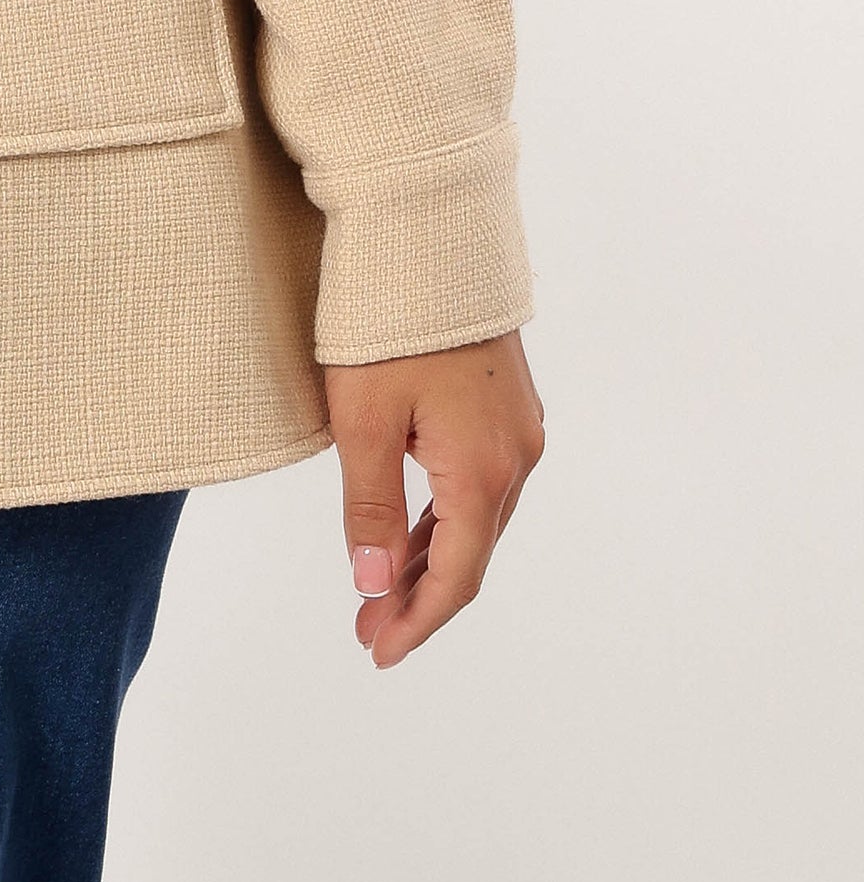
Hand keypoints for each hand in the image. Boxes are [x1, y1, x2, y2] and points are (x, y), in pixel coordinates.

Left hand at [324, 330, 543, 668]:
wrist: (428, 229)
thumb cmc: (388, 321)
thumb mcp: (363, 419)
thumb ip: (372, 509)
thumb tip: (376, 587)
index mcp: (484, 470)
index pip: (456, 576)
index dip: (417, 622)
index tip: (377, 652)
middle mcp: (516, 455)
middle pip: (472, 553)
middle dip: (421, 599)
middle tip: (369, 630)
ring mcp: (518, 427)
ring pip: (478, 519)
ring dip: (433, 559)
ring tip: (382, 592)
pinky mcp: (507, 403)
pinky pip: (481, 482)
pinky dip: (446, 517)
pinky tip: (414, 531)